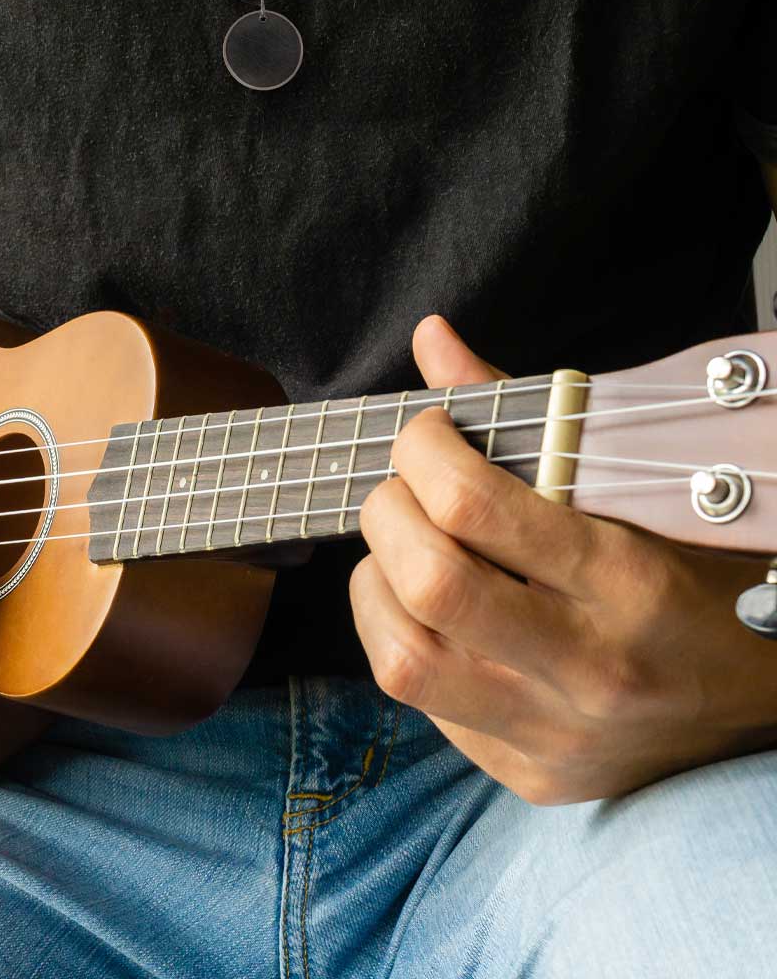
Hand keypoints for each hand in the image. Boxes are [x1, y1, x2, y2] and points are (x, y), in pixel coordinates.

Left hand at [351, 316, 776, 803]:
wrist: (765, 702)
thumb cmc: (699, 573)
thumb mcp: (636, 489)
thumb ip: (526, 414)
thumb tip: (431, 340)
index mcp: (628, 581)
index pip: (476, 508)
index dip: (423, 452)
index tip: (424, 436)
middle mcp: (589, 668)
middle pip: (429, 585)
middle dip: (385, 515)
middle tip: (400, 492)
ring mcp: (555, 733)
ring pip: (402, 658)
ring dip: (375, 584)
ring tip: (402, 553)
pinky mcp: (528, 774)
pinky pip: (422, 702)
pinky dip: (399, 638)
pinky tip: (426, 612)